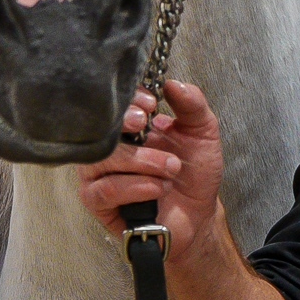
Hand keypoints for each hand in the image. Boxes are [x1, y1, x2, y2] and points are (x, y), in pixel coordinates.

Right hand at [77, 78, 226, 251]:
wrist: (198, 216)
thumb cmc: (194, 175)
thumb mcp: (202, 133)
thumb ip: (192, 105)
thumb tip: (172, 82)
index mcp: (128, 126)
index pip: (113, 103)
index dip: (128, 99)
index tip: (151, 103)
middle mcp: (108, 146)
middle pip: (100, 127)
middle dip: (125, 123)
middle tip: (148, 126)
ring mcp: (97, 172)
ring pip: (103, 158)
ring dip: (142, 161)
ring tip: (171, 169)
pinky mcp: (96, 200)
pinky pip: (106, 189)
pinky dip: (136, 187)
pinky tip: (157, 188)